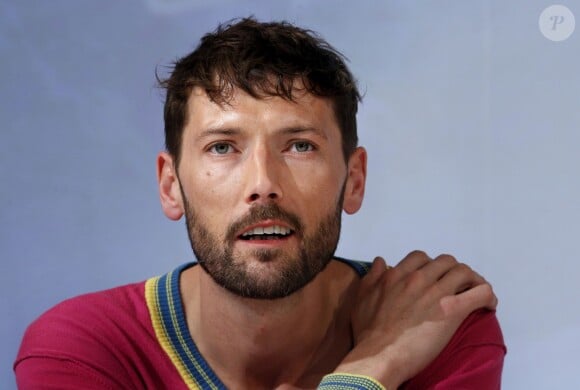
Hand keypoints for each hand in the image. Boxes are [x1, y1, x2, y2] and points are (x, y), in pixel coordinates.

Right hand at [335, 251, 496, 388]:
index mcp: (396, 275)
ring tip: (475, 294)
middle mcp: (418, 278)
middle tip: (457, 288)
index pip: (421, 257)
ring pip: (465, 272)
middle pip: (446, 262)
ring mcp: (436, 292)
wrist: (379, 357)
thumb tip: (381, 261)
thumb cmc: (368, 334)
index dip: (431, 266)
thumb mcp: (362, 300)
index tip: (435, 279)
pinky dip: (488, 296)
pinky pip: (480, 292)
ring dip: (473, 281)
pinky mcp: (452, 309)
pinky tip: (488, 306)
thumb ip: (371, 278)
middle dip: (454, 272)